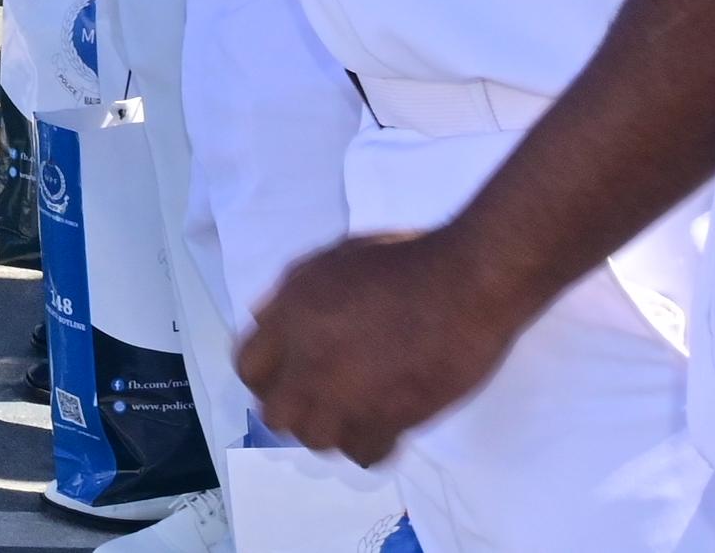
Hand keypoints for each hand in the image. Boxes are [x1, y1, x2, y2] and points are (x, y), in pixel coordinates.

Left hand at [235, 227, 524, 464]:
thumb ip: (292, 295)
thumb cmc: (406, 259)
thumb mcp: (331, 259)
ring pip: (316, 440)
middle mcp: (307, 360)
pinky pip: (363, 455)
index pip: (248, 367)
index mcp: (290, 315)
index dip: (268, 377)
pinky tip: (389, 425)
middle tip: (327, 400)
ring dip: (335, 429)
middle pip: (276, 415)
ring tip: (360, 412)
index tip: (290, 377)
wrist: (465, 281)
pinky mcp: (387, 420)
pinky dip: (374, 445)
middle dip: (298, 409)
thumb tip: (264, 320)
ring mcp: (345, 394)